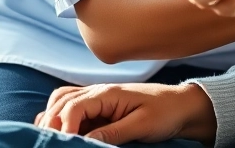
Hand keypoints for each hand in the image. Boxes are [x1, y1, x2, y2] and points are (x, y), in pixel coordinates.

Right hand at [34, 81, 215, 143]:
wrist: (182, 106)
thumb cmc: (166, 113)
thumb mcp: (142, 125)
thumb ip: (113, 133)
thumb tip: (85, 140)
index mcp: (108, 93)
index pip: (73, 106)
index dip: (64, 126)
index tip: (66, 143)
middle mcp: (98, 91)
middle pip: (61, 102)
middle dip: (52, 122)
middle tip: (52, 143)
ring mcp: (98, 98)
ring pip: (62, 102)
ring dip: (53, 117)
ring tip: (53, 138)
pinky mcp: (100, 107)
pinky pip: (72, 108)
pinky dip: (61, 117)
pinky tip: (62, 131)